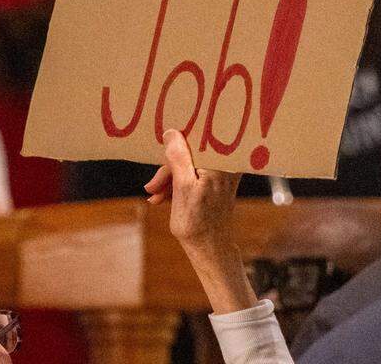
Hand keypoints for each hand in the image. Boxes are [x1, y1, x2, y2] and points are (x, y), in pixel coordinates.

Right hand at [145, 129, 243, 252]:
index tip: (161, 154)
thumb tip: (171, 133)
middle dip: (169, 169)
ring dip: (171, 179)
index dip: (176, 145)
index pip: (196, 140)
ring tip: (156, 195)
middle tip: (152, 186)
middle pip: (191, 153)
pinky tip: (164, 196)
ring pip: (191, 164)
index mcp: (222, 163)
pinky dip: (179, 183)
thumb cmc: (197, 222)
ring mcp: (224, 173)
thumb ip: (178, 158)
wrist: (209, 248)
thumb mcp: (182, 188)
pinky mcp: (219, 181)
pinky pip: (195, 173)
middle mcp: (227, 165)